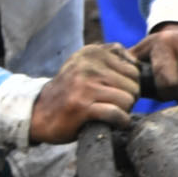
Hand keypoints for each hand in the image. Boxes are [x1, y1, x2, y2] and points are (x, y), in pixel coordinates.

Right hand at [27, 42, 141, 142]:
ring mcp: (83, 86)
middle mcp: (87, 66)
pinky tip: (115, 123)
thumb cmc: (71, 91)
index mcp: (91, 53)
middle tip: (113, 105)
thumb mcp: (85, 63)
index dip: (130, 85)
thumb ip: (111, 55)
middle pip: (133, 86)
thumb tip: (137, 61)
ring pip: (128, 100)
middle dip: (129, 99)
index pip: (134, 70)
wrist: (40, 113)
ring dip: (124, 111)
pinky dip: (121, 122)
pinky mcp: (81, 107)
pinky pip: (117, 114)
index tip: (116, 93)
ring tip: (110, 112)